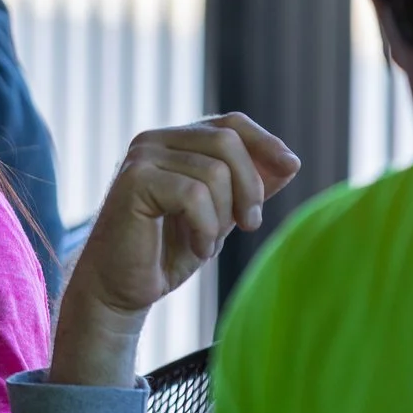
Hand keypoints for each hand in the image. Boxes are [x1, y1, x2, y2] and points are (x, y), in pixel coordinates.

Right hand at [53, 113, 300, 386]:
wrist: (121, 289)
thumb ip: (248, 187)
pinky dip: (204, 229)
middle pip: (227, 141)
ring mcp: (141, 157)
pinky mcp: (133, 181)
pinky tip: (195, 248)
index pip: (231, 123)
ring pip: (214, 171)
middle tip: (249, 225)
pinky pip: (193, 194)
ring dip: (222, 217)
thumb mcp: (220, 216)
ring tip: (208, 243)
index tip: (291, 168)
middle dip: (249, 187)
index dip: (265, 143)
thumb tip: (289, 162)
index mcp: (175, 141)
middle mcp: (154, 140)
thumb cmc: (167, 252)